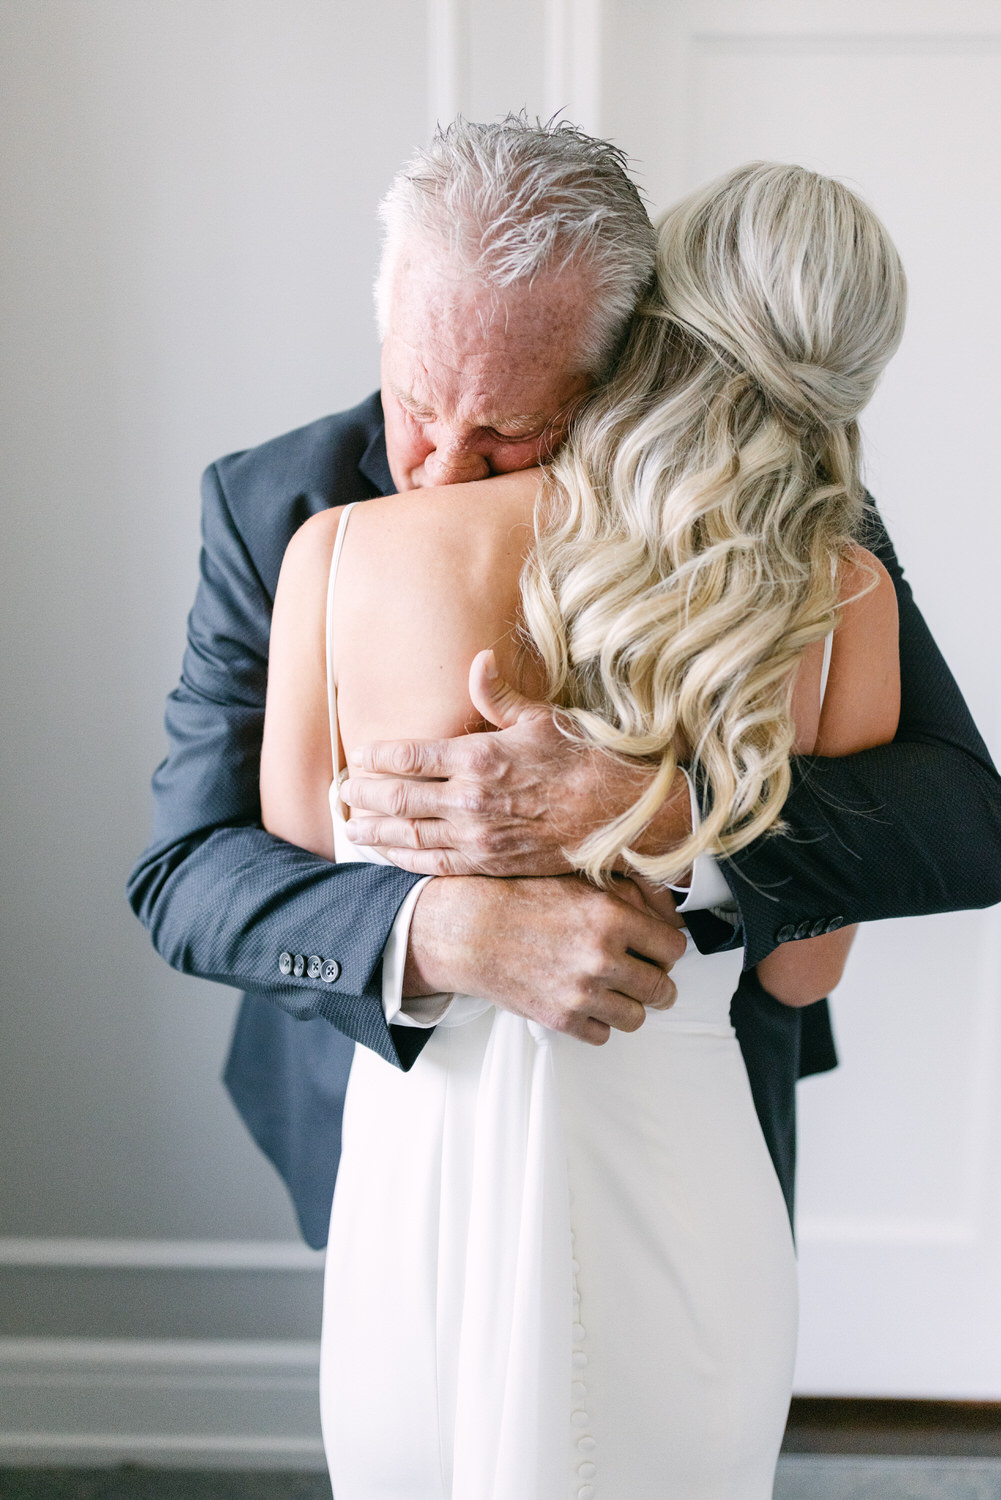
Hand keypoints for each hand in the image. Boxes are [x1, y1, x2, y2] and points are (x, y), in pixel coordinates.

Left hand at [343, 650, 672, 876]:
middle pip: (399, 800)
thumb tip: (476, 661)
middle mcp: (472, 801)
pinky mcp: (492, 864)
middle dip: (365, 796)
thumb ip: (499, 694)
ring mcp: (480, 837)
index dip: (377, 758)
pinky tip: (390, 856)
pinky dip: (406, 861)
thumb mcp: (542, 717)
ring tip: (353, 827)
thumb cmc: (585, 759)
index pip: (409, 757)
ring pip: (410, 837)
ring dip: (376, 832)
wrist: (623, 814)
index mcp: (479, 759)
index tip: (358, 756)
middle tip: (344, 792)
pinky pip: (436, 864)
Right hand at [404, 872, 685, 1044]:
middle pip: (662, 989)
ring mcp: (582, 993)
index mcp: (612, 918)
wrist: (471, 930)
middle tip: (645, 976)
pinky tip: (587, 1002)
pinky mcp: (561, 1019)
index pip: (674, 948)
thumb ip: (634, 896)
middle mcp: (601, 958)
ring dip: (630, 1005)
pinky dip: (598, 1022)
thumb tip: (672, 916)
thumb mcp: (583, 881)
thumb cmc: (523, 900)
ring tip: (615, 990)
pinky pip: (603, 1035)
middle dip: (657, 983)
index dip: (667, 949)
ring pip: (637, 1017)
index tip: (658, 950)